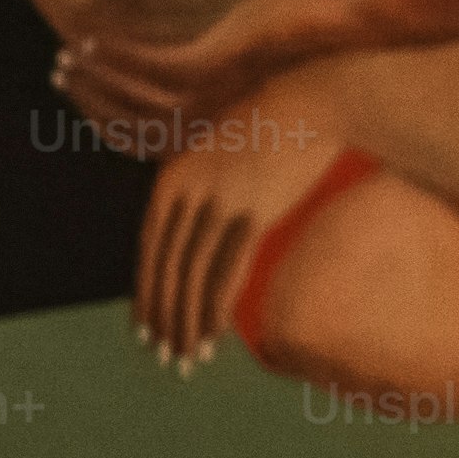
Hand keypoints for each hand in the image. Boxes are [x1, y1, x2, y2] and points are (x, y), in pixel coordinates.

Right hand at [50, 0, 359, 135]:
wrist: (351, 35)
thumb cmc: (311, 45)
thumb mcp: (259, 61)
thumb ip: (229, 66)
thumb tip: (215, 55)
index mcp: (220, 131)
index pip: (150, 143)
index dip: (110, 124)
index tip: (84, 101)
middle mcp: (210, 126)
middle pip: (131, 129)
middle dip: (92, 103)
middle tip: (60, 76)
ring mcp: (211, 100)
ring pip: (130, 100)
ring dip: (93, 78)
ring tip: (66, 58)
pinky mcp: (212, 69)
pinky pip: (145, 66)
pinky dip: (112, 55)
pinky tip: (90, 38)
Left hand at [129, 106, 352, 372]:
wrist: (314, 100)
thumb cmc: (275, 126)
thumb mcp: (223, 153)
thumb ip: (205, 190)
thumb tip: (206, 230)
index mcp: (172, 177)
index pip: (149, 249)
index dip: (146, 294)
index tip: (144, 331)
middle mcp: (187, 191)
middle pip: (165, 268)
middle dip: (162, 319)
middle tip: (163, 357)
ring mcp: (218, 201)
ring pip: (191, 276)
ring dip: (186, 323)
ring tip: (187, 358)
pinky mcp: (253, 211)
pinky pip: (225, 272)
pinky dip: (214, 309)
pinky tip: (213, 335)